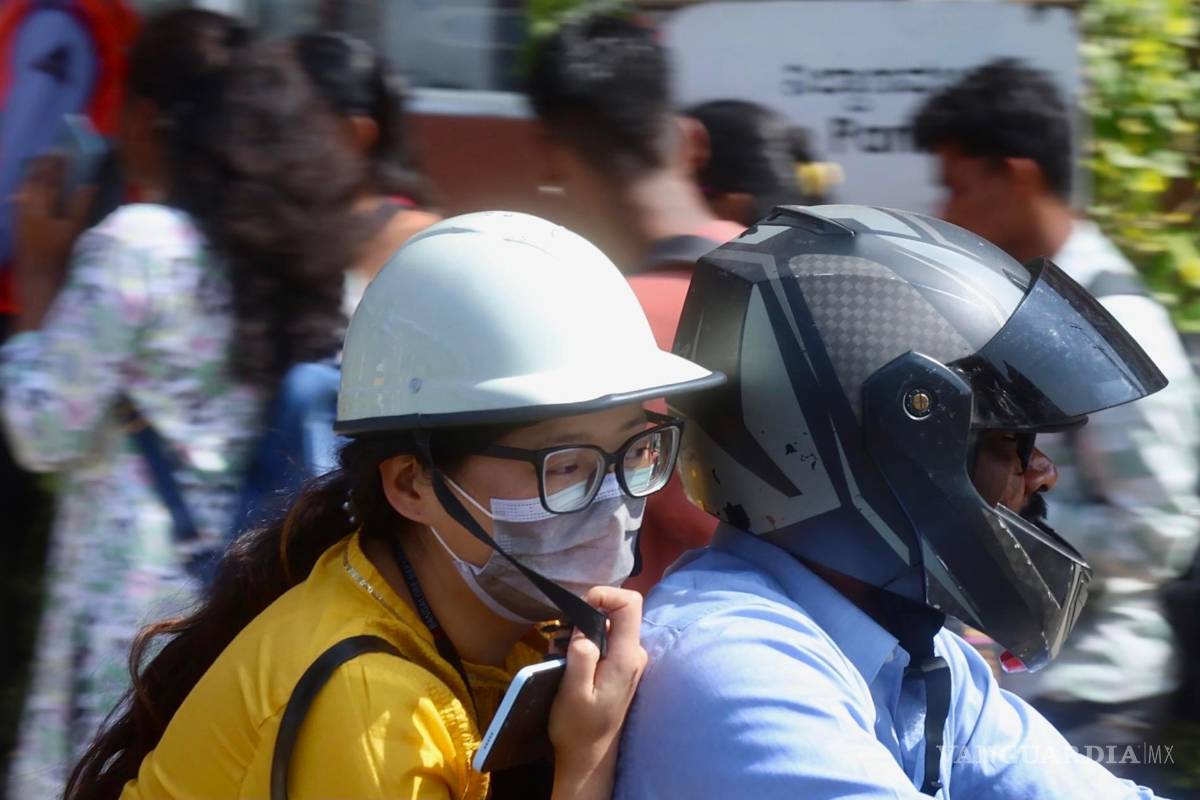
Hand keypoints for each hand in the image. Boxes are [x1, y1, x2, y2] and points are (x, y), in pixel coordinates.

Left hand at [13, 153, 94, 330]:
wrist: (36, 283)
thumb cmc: (58, 259)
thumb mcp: (73, 231)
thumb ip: (79, 206)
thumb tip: (88, 185)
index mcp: (40, 206)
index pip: (49, 179)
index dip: (56, 164)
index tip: (63, 151)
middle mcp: (27, 208)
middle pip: (33, 182)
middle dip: (41, 167)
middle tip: (48, 154)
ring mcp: (21, 218)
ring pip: (25, 191)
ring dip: (32, 177)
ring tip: (38, 167)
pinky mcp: (19, 228)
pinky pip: (21, 202)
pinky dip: (26, 192)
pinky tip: (25, 193)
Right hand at [548, 587, 647, 799]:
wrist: (589, 754)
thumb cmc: (578, 727)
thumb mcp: (573, 694)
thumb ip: (581, 659)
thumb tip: (584, 633)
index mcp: (626, 657)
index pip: (630, 603)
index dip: (605, 595)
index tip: (579, 607)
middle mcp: (635, 653)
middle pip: (617, 611)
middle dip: (586, 616)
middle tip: (562, 640)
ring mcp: (630, 659)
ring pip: (608, 625)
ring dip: (583, 631)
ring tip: (563, 654)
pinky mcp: (622, 665)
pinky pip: (606, 640)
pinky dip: (587, 642)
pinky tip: (571, 662)